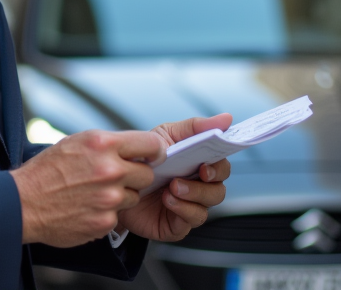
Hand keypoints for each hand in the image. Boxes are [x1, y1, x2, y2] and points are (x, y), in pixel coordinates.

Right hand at [11, 129, 163, 247]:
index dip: (153, 151)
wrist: (23, 203)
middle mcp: (110, 169)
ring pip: (134, 196)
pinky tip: (86, 207)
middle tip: (114, 177)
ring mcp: (110, 198)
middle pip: (146, 174)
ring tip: (93, 193)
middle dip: (135, 176)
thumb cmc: (46, 171)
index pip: (150, 144)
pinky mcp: (106, 221)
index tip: (152, 157)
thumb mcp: (75, 143)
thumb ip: (106, 145)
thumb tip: (133, 149)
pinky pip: (118, 215)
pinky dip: (106, 213)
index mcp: (102, 144)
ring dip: (120, 195)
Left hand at [117, 113, 231, 241]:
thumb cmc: (143, 160)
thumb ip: (195, 127)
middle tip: (198, 172)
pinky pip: (192, 218)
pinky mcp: (179, 223)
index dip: (220, 164)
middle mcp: (198, 186)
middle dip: (210, 180)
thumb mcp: (165, 136)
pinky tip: (168, 199)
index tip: (209, 161)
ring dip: (195, 193)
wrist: (115, 186)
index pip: (221, 165)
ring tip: (174, 186)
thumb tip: (226, 118)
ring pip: (209, 204)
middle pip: (219, 187)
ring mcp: (190, 205)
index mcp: (198, 164)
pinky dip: (183, 208)